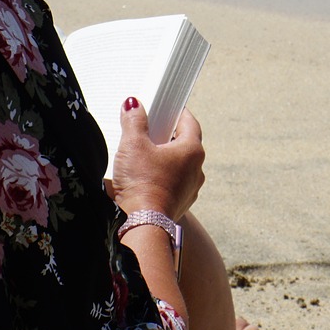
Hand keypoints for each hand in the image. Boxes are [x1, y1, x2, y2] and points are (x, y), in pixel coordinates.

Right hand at [108, 99, 203, 218]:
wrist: (143, 225)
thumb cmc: (141, 184)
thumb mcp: (133, 144)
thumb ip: (134, 120)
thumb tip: (132, 104)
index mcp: (192, 151)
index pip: (190, 123)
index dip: (178, 113)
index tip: (167, 108)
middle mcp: (196, 170)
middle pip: (185, 144)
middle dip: (168, 136)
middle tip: (151, 129)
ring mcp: (190, 189)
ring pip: (180, 166)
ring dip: (165, 159)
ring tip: (144, 155)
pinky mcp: (180, 204)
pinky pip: (173, 184)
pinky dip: (162, 177)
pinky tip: (145, 178)